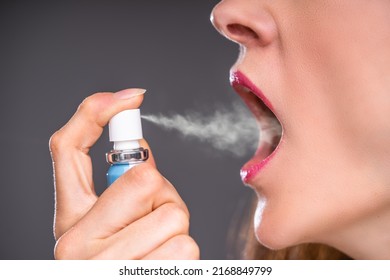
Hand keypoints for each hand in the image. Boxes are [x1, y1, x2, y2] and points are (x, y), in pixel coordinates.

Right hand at [49, 89, 198, 258]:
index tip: (131, 96)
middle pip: (145, 180)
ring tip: (155, 245)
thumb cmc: (115, 262)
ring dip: (174, 227)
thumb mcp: (105, 224)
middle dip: (162, 192)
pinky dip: (184, 254)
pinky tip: (161, 265)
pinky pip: (187, 247)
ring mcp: (107, 268)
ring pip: (175, 216)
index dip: (97, 113)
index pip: (68, 148)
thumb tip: (140, 146)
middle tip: (151, 214)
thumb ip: (119, 183)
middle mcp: (75, 245)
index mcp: (67, 219)